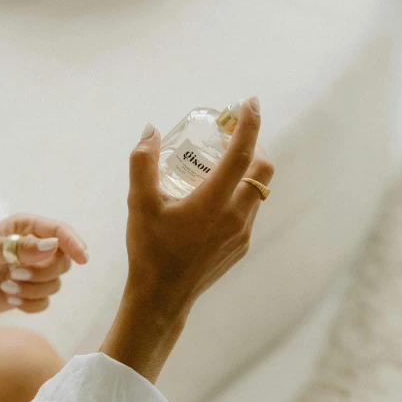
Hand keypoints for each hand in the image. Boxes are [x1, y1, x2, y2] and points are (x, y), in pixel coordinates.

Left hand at [0, 214, 87, 331]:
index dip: (74, 243)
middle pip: (62, 261)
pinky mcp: (27, 294)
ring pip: (55, 283)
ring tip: (6, 286)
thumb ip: (24, 248)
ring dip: (32, 289)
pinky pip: (44, 302)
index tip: (82, 258)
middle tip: (15, 272)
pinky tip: (8, 298)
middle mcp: (34, 249)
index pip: (60, 232)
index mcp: (26, 228)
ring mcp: (32, 272)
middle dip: (42, 271)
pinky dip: (28, 303)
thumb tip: (55, 246)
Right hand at [100, 97, 273, 382]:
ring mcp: (241, 234)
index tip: (250, 102)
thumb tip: (151, 131)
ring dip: (246, 171)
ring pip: (257, 192)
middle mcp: (236, 216)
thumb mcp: (139, 203)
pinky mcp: (240, 247)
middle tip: (229, 137)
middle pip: (263, 170)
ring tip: (217, 166)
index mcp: (214, 202)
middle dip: (253, 146)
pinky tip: (212, 198)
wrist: (161, 298)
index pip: (242, 153)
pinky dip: (238, 194)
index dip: (249, 123)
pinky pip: (248, 211)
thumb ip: (143, 162)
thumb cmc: (149, 250)